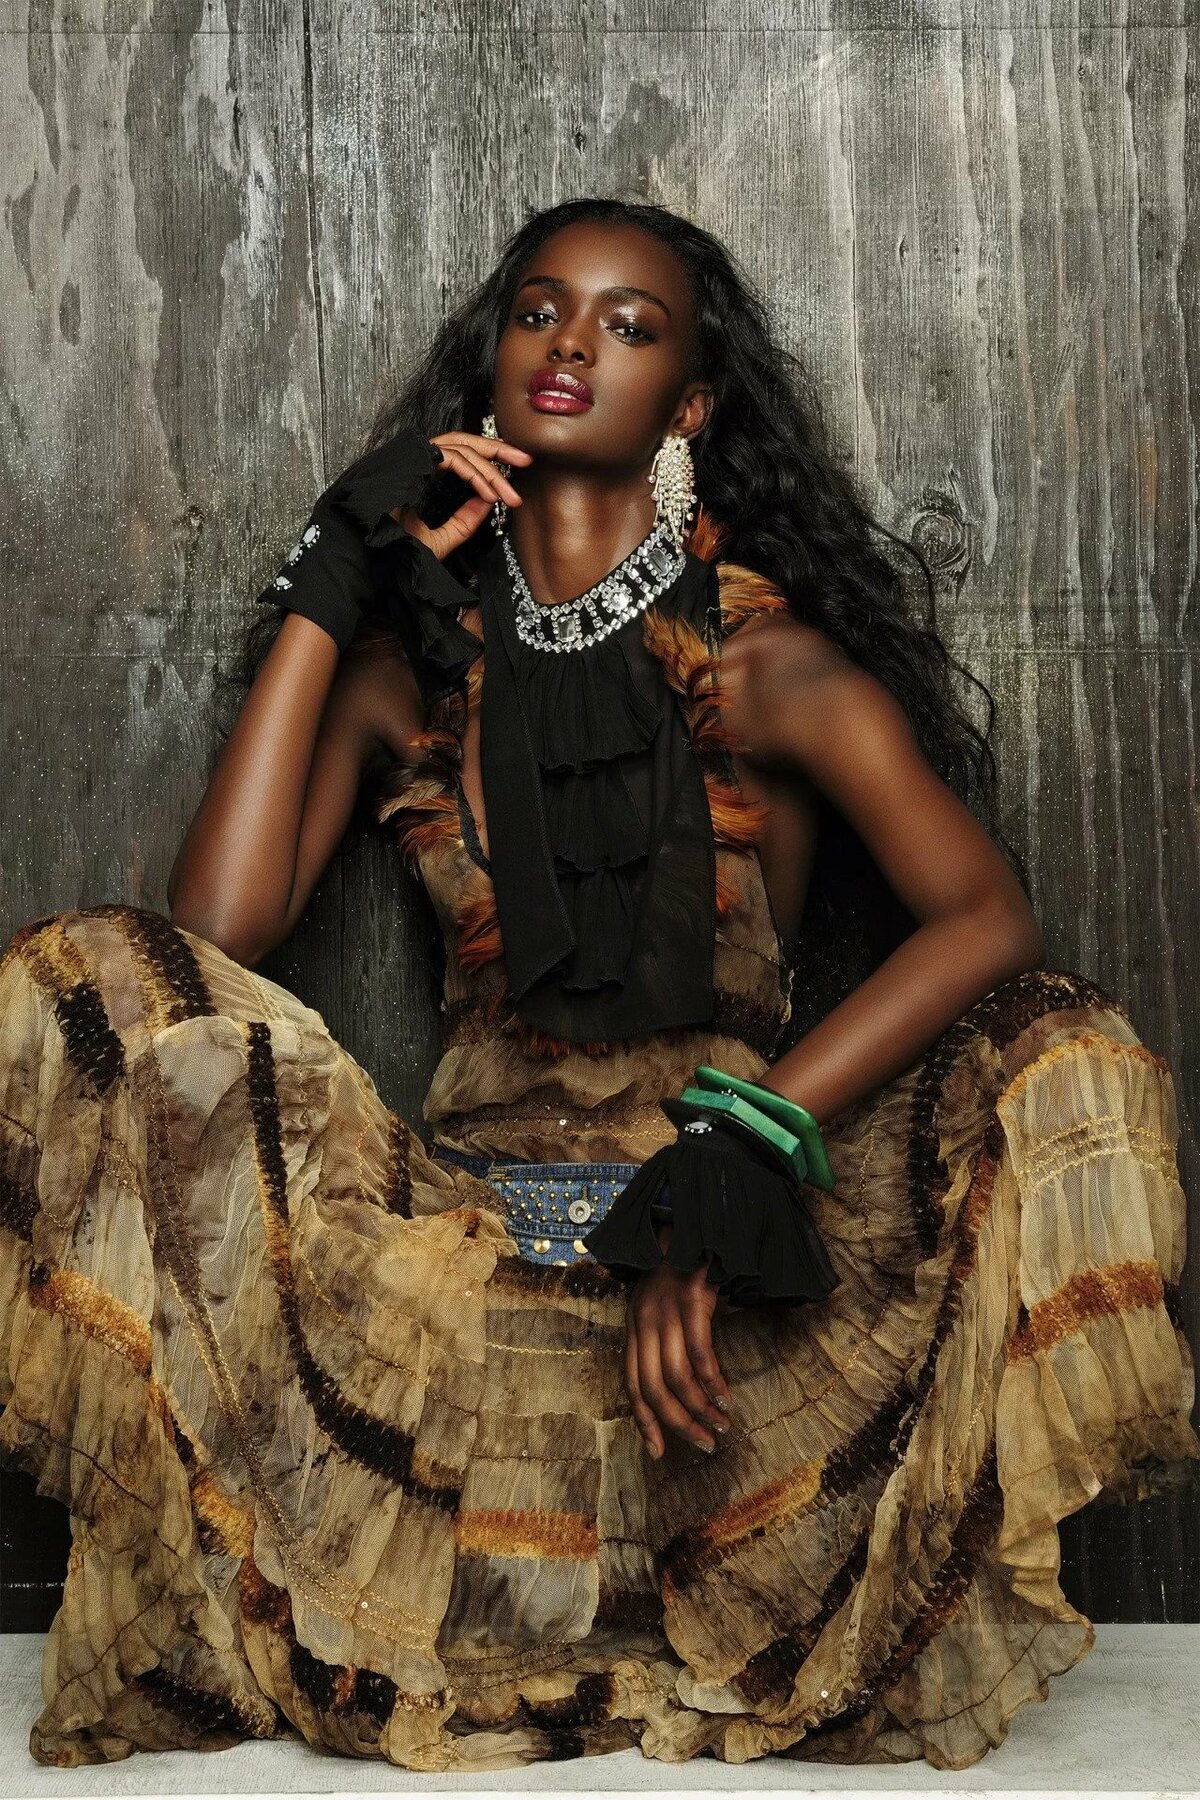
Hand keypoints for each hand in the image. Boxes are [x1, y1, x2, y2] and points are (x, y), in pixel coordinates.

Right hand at [389, 430, 531, 561]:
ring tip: (510, 491)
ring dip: (490, 468)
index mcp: (421, 473)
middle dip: (498, 450)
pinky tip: (488, 494)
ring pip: (461, 447)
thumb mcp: (442, 538)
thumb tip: (491, 500)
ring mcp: (411, 457)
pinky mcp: (411, 460)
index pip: (460, 455)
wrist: (370, 560)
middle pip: (464, 441)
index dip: (487, 463)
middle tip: (525, 460)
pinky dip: (474, 474)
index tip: (511, 481)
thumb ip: (465, 520)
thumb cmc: (396, 552)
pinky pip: (452, 458)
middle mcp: (415, 459)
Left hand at [624, 1225, 734, 1458]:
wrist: (694, 1219)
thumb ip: (662, 1339)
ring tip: (721, 1426)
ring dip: (699, 1409)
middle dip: (677, 1423)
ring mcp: (665, 1308)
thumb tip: (682, 1387)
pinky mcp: (691, 1298)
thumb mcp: (661, 1304)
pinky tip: (726, 1396)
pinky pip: (699, 1351)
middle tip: (705, 1445)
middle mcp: (643, 1319)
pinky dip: (712, 1380)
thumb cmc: (683, 1268)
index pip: (630, 1383)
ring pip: (675, 1376)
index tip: (660, 1451)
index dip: (644, 1421)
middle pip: (652, 1387)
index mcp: (633, 1325)